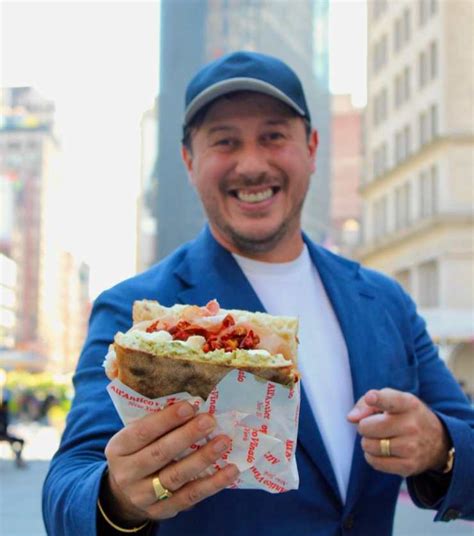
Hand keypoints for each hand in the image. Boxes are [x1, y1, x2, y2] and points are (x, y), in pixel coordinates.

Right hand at [103, 401, 238, 523]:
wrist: (123, 494)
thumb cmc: (138, 452)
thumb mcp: (135, 437)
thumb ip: (157, 424)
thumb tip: (193, 405)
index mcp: (119, 448)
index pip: (142, 432)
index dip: (166, 419)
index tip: (190, 406)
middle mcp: (127, 474)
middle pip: (160, 454)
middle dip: (187, 436)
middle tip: (210, 421)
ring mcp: (143, 496)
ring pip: (176, 476)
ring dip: (203, 458)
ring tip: (224, 442)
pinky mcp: (162, 511)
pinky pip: (190, 496)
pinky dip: (212, 484)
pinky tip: (230, 471)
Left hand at [347, 388, 449, 476]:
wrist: (438, 442)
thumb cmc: (405, 415)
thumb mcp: (392, 400)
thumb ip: (367, 403)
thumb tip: (351, 418)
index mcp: (408, 403)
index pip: (391, 400)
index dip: (378, 399)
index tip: (371, 398)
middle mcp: (411, 425)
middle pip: (367, 427)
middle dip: (365, 426)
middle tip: (375, 425)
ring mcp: (411, 447)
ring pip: (368, 445)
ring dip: (368, 442)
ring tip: (381, 438)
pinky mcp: (408, 466)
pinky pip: (374, 462)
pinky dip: (372, 456)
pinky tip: (383, 451)